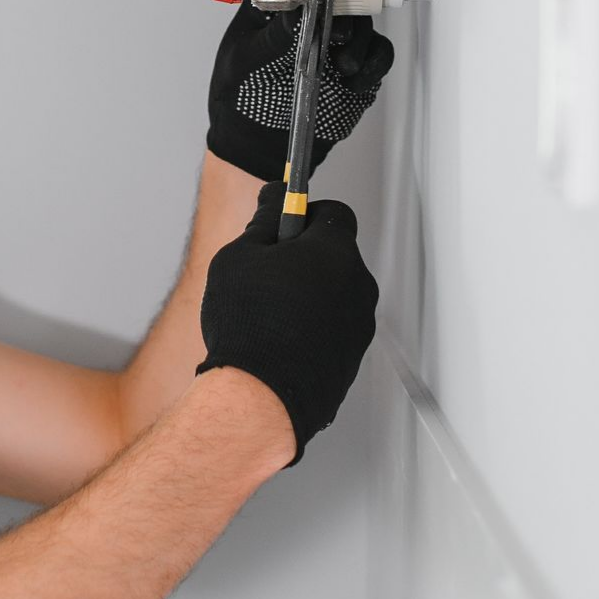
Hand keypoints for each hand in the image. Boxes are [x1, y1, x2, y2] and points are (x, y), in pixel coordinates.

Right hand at [196, 186, 377, 458]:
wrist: (260, 396)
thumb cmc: (249, 326)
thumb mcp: (239, 257)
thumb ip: (263, 224)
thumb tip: (274, 202)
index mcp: (335, 252)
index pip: (333, 212)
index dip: (306, 213)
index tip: (284, 223)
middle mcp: (358, 285)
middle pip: (335, 256)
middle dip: (305, 259)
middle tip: (266, 273)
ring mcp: (360, 325)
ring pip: (335, 295)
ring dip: (309, 295)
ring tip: (268, 314)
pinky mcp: (353, 358)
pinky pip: (334, 329)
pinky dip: (313, 328)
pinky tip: (279, 341)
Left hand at [207, 3, 394, 183]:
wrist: (259, 142)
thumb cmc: (242, 97)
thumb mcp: (246, 62)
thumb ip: (274, 37)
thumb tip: (298, 11)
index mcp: (277, 9)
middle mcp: (310, 20)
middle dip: (346, 15)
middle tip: (339, 35)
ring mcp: (334, 42)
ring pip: (364, 24)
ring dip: (359, 43)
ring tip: (343, 67)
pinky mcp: (355, 67)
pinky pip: (378, 54)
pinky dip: (373, 65)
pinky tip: (353, 82)